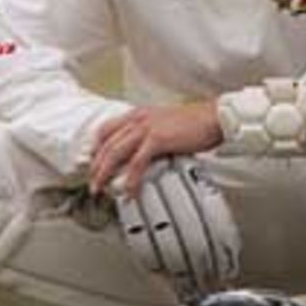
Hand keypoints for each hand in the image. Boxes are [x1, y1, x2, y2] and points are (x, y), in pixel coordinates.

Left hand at [89, 101, 222, 196]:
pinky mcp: (157, 139)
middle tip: (92, 182)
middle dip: (95, 165)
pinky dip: (131, 179)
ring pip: (115, 152)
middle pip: (106, 142)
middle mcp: (139, 118)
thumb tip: (138, 155)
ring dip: (104, 173)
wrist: (213, 118)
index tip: (93, 163)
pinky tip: (129, 191)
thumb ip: (147, 135)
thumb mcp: (163, 123)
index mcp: (139, 114)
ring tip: (100, 188)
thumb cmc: (193, 123)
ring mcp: (147, 128)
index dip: (96, 148)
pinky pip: (137, 163)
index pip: (107, 129)